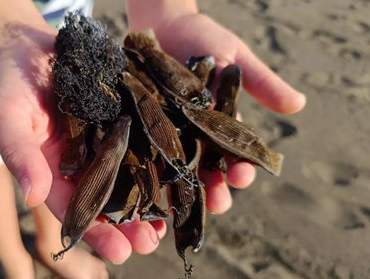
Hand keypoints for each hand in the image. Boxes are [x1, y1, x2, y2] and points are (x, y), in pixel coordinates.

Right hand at [0, 24, 165, 263]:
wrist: (32, 46)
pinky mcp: (121, 120)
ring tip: (169, 220)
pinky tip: (174, 174)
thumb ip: (18, 153)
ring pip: (127, 177)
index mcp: (51, 171)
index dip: (95, 231)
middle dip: (127, 224)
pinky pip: (140, 142)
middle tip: (150, 242)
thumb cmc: (12, 81)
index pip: (72, 208)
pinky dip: (156, 160)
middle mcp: (80, 163)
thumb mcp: (7, 115)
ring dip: (147, 200)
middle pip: (105, 200)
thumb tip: (33, 197)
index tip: (119, 251)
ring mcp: (103, 141)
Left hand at [150, 13, 306, 213]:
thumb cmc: (205, 39)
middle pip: (208, 169)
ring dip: (184, 187)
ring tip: (186, 204)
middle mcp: (197, 134)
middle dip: (215, 189)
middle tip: (217, 203)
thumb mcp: (236, 58)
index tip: (243, 176)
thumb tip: (298, 104)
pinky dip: (149, 166)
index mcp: (223, 124)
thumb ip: (262, 82)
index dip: (242, 168)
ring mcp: (170, 131)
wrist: (164, 24)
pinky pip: (147, 148)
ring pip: (179, 167)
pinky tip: (148, 182)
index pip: (236, 153)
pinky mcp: (145, 124)